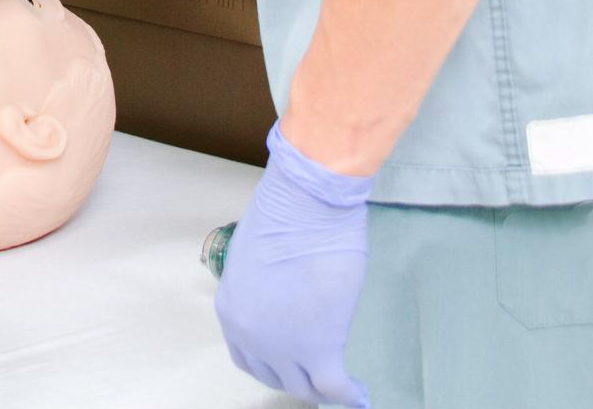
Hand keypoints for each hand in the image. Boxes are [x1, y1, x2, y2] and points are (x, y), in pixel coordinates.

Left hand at [215, 123, 373, 406]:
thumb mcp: (257, 257)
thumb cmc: (285, 214)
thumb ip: (265, 288)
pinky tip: (361, 396)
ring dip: (321, 388)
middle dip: (294, 377)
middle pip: (273, 375)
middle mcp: (250, 335)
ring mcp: (282, 346)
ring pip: (303, 386)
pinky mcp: (318, 348)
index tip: (288, 362)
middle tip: (315, 373)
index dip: (269, 363)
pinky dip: (349, 396)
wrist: (305, 204)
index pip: (246, 356)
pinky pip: (333, 387)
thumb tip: (288, 295)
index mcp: (231, 310)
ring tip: (340, 386)